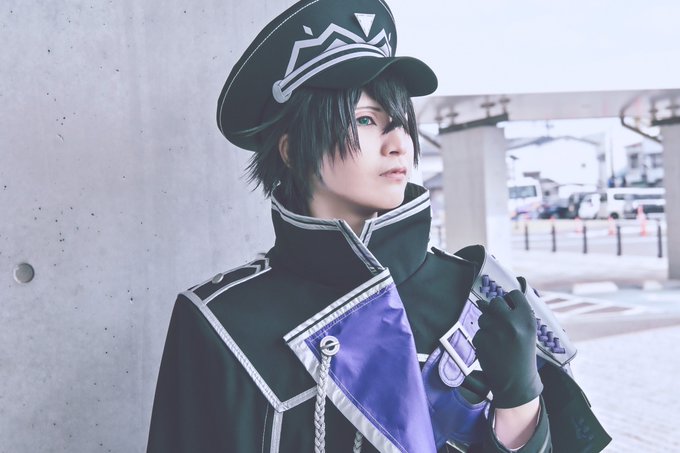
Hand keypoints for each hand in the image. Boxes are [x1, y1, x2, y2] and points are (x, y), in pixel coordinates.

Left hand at [472, 290, 542, 407]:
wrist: (517, 382)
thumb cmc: (523, 355)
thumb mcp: (528, 332)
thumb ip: (513, 314)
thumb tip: (484, 302)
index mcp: (527, 318)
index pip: (514, 294)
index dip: (511, 302)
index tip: (510, 310)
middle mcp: (510, 321)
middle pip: (496, 301)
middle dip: (496, 311)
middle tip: (502, 325)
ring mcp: (494, 330)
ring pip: (484, 316)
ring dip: (488, 325)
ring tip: (499, 341)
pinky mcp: (481, 340)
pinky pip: (478, 331)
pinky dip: (483, 339)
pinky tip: (493, 350)